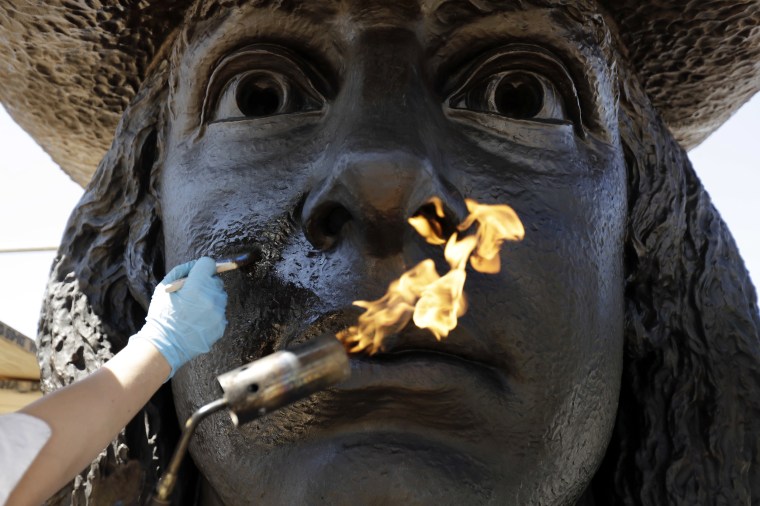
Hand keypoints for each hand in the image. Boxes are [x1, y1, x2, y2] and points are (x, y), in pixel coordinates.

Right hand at [131, 257, 227, 378]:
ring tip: (194, 310)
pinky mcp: (221, 325)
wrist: (165, 346)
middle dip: (206, 284)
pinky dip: (212, 314)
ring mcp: (218, 313)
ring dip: (210, 299)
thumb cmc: (162, 315)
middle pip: (216, 281)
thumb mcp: (164, 288)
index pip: (209, 264)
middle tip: (192, 296)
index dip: (201, 268)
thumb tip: (195, 264)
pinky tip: (198, 321)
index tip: (196, 275)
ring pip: (220, 297)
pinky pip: (220, 312)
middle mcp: (211, 298)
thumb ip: (181, 271)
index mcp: (196, 286)